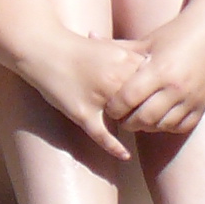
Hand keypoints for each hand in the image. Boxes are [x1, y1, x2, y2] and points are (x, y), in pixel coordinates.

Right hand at [31, 30, 145, 161]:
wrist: (43, 48)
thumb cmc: (77, 48)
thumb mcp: (109, 47)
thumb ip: (132, 57)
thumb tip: (156, 69)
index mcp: (123, 61)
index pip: (152, 83)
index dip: (157, 92)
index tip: (161, 98)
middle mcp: (113, 81)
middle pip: (142, 104)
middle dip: (148, 111)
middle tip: (154, 118)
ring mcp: (98, 99)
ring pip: (125, 120)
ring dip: (133, 127)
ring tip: (140, 130)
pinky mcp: (82, 113)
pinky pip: (102, 136)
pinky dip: (114, 148)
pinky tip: (124, 156)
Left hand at [108, 17, 204, 139]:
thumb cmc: (177, 33)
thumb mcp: (148, 40)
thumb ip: (118, 45)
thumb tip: (89, 35)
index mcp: (159, 69)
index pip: (129, 97)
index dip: (115, 107)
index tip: (109, 107)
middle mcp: (176, 87)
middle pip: (144, 118)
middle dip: (128, 121)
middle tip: (120, 118)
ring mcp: (192, 98)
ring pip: (163, 125)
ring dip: (147, 126)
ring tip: (138, 119)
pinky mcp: (203, 104)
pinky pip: (182, 126)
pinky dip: (167, 126)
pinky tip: (159, 119)